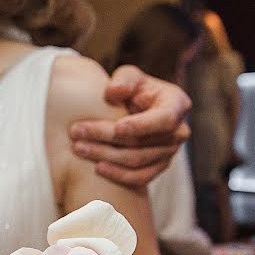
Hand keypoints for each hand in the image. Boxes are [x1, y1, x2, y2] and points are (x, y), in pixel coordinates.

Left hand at [70, 65, 191, 186]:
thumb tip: (114, 92)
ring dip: (105, 155)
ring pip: (136, 161)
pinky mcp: (157, 167)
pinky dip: (118, 174)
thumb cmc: (131, 89)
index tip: (116, 128)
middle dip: (106, 137)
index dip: (141, 126)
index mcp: (176, 104)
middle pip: (142, 142)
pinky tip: (96, 167)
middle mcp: (178, 131)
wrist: (132, 110)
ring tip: (78, 147)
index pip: (164, 119)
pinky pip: (139, 177)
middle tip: (76, 132)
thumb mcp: (129, 77)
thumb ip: (123, 80)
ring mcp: (169, 152)